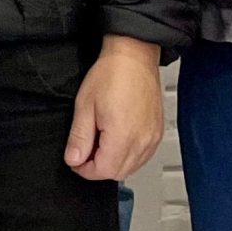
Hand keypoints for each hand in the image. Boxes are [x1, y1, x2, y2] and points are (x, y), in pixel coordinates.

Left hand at [65, 34, 163, 180]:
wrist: (134, 57)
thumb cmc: (111, 75)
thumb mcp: (84, 106)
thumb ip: (79, 137)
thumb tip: (74, 159)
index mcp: (123, 137)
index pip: (104, 171)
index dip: (85, 169)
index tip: (75, 160)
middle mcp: (142, 142)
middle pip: (119, 172)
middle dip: (98, 167)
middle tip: (83, 151)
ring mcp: (153, 139)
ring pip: (132, 167)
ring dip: (113, 162)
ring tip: (99, 142)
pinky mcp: (157, 133)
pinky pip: (142, 156)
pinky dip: (127, 156)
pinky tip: (115, 140)